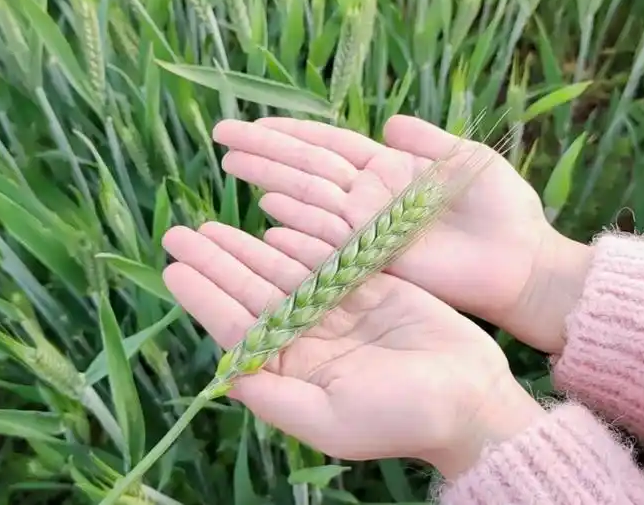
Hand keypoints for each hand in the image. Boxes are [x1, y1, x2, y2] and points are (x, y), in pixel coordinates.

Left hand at [162, 222, 541, 478]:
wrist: (471, 397)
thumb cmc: (402, 417)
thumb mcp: (332, 419)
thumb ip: (276, 398)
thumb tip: (226, 377)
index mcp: (294, 373)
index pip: (238, 327)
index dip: (204, 296)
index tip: (173, 268)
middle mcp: (309, 340)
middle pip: (251, 290)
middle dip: (215, 260)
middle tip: (178, 232)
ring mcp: (337, 312)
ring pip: (281, 270)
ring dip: (246, 247)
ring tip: (209, 225)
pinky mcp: (369, 288)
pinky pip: (325, 258)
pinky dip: (298, 239)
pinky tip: (270, 223)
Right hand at [214, 116, 593, 353]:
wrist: (525, 262)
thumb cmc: (504, 210)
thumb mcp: (467, 159)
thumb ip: (426, 140)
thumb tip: (388, 122)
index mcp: (390, 168)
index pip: (328, 145)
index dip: (291, 133)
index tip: (253, 122)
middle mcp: (371, 196)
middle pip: (308, 167)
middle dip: (266, 151)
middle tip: (222, 136)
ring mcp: (371, 227)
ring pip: (311, 197)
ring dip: (271, 180)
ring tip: (232, 165)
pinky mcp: (378, 258)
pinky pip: (331, 238)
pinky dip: (299, 226)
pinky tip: (267, 213)